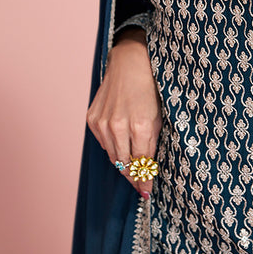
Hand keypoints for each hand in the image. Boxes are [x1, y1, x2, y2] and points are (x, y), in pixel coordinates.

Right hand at [86, 28, 161, 197]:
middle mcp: (119, 126)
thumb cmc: (151, 87)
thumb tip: (148, 167)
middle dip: (133, 177)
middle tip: (140, 186)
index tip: (147, 192)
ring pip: (112, 156)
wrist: (130, 61)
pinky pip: (102, 142)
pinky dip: (111, 146)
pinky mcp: (92, 118)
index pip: (142, 163)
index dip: (145, 180)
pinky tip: (120, 145)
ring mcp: (103, 123)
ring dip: (122, 164)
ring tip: (132, 170)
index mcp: (141, 126)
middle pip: (125, 164)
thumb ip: (153, 142)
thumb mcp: (160, 115)